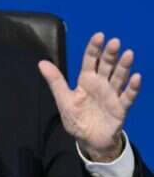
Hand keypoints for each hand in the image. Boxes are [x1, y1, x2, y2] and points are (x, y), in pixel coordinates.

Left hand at [38, 32, 140, 161]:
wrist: (88, 140)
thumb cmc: (76, 118)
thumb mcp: (63, 99)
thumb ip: (55, 81)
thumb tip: (41, 63)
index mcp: (86, 81)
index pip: (90, 61)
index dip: (94, 49)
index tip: (99, 36)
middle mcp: (101, 84)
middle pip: (106, 66)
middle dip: (110, 54)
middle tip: (114, 42)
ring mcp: (112, 95)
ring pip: (119, 77)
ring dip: (124, 66)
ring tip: (128, 54)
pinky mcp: (121, 108)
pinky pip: (128, 96)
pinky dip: (132, 88)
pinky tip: (136, 78)